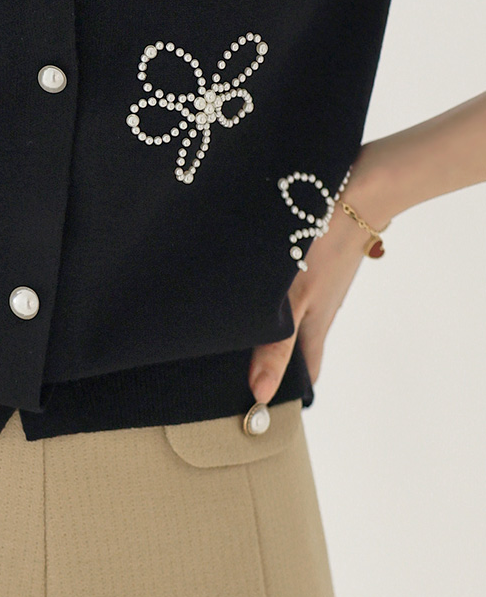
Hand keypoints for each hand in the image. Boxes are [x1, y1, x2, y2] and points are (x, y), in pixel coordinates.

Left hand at [248, 151, 390, 403]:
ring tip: (238, 336)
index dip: (290, 391)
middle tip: (242, 374)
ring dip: (273, 329)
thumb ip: (275, 345)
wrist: (357, 188)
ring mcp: (320, 284)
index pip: (308, 371)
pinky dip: (276, 300)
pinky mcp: (314, 260)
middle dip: (275, 362)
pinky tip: (255, 292)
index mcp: (316, 325)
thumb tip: (261, 392)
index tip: (265, 408)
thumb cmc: (325, 244)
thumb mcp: (294, 300)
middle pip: (298, 345)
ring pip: (295, 316)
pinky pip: (294, 289)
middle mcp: (320, 308)